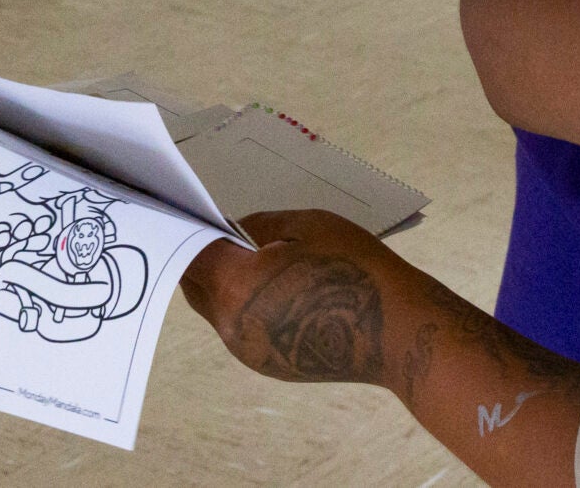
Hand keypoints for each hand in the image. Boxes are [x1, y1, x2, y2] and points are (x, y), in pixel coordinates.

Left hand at [184, 210, 409, 387]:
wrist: (395, 332)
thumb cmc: (356, 268)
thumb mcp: (310, 226)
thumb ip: (260, 225)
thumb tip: (233, 230)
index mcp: (236, 286)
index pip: (187, 256)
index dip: (184, 232)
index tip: (189, 214)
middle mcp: (230, 325)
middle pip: (195, 287)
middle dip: (201, 258)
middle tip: (225, 233)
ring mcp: (247, 350)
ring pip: (218, 310)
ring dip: (226, 284)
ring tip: (262, 261)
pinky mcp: (265, 363)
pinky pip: (241, 327)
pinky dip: (248, 305)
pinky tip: (284, 291)